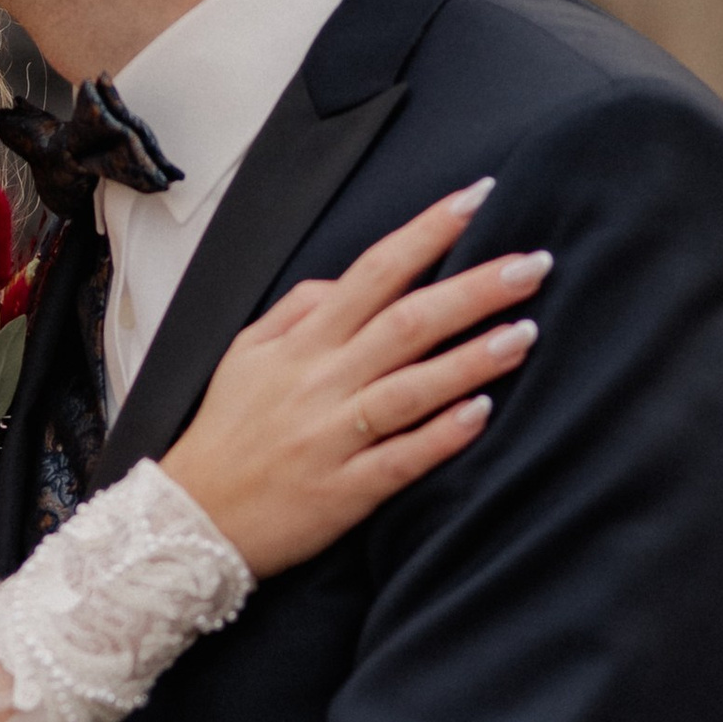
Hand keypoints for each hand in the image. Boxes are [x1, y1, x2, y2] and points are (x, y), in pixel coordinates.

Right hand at [164, 182, 548, 581]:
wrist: (190, 521)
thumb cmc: (225, 434)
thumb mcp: (246, 355)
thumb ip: (296, 310)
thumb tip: (342, 280)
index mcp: (301, 344)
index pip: (373, 271)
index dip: (427, 233)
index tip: (477, 200)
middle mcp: (320, 382)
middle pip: (406, 322)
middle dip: (473, 288)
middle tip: (532, 264)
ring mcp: (331, 437)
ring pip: (409, 388)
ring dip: (471, 358)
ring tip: (526, 332)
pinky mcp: (342, 492)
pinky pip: (398, 460)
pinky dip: (439, 436)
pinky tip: (483, 414)